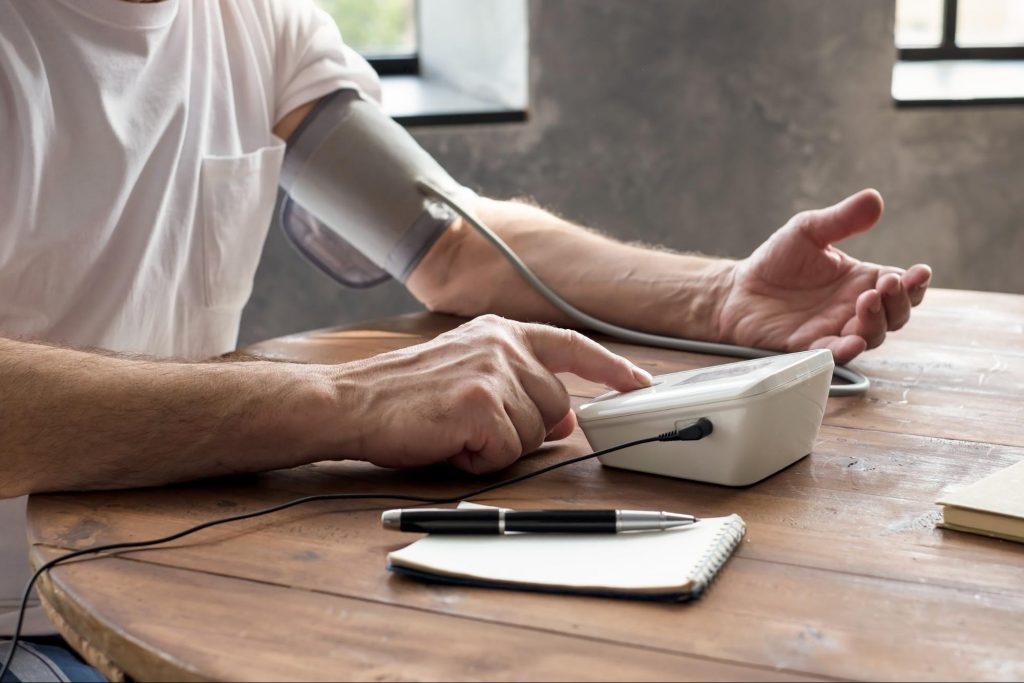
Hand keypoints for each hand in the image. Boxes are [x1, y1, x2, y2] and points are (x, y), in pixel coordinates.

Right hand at [329, 315, 650, 473]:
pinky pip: (507, 452)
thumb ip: (518, 386)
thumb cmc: (402, 394)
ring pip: (535, 433)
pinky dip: (480, 459)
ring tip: (454, 430)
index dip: (611, 367)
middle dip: (523, 429)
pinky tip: (448, 442)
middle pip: (556, 406)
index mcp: (501, 331)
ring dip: (499, 445)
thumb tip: (562, 419)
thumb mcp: (467, 375)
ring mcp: (493, 371)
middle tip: (472, 425)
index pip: (572, 345)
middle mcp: (503, 344)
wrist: (348, 402)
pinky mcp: (480, 403)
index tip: (639, 384)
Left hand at [717, 189, 931, 363]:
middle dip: (899, 301)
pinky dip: (847, 350)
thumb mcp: (808, 231)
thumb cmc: (777, 261)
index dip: (916, 283)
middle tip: (887, 284)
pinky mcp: (810, 347)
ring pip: (872, 336)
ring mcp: (834, 330)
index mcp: (862, 281)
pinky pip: (834, 354)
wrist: (738, 289)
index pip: (902, 287)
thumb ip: (840, 219)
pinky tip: (853, 341)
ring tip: (866, 301)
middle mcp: (854, 309)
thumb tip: (874, 199)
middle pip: (895, 314)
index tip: (919, 272)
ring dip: (876, 322)